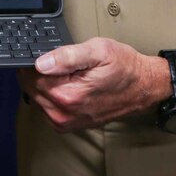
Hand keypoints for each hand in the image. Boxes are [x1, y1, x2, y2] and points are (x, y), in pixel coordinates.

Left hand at [21, 38, 167, 131]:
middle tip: (61, 60)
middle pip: (31, 88)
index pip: (31, 76)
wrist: (144, 87)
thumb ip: (66, 56)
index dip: (35, 60)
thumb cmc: (124, 67)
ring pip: (37, 98)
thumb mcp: (98, 51)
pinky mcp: (69, 124)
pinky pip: (46, 107)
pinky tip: (67, 83)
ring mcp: (65, 122)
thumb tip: (40, 62)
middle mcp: (63, 114)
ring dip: (45, 83)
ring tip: (68, 72)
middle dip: (38, 72)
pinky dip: (51, 94)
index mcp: (68, 96)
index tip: (48, 52)